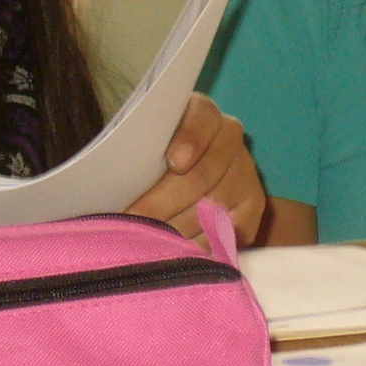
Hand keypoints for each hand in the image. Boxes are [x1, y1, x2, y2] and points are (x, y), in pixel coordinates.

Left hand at [124, 94, 265, 244]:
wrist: (191, 170)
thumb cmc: (154, 154)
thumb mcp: (146, 142)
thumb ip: (136, 151)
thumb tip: (110, 179)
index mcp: (202, 112)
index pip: (201, 121)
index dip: (190, 142)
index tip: (174, 164)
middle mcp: (230, 136)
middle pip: (204, 175)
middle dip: (165, 203)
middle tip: (134, 223)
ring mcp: (246, 170)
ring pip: (217, 207)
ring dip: (180, 229)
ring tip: (150, 244)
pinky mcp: (254, 202)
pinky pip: (234, 230)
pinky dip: (206, 244)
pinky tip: (182, 254)